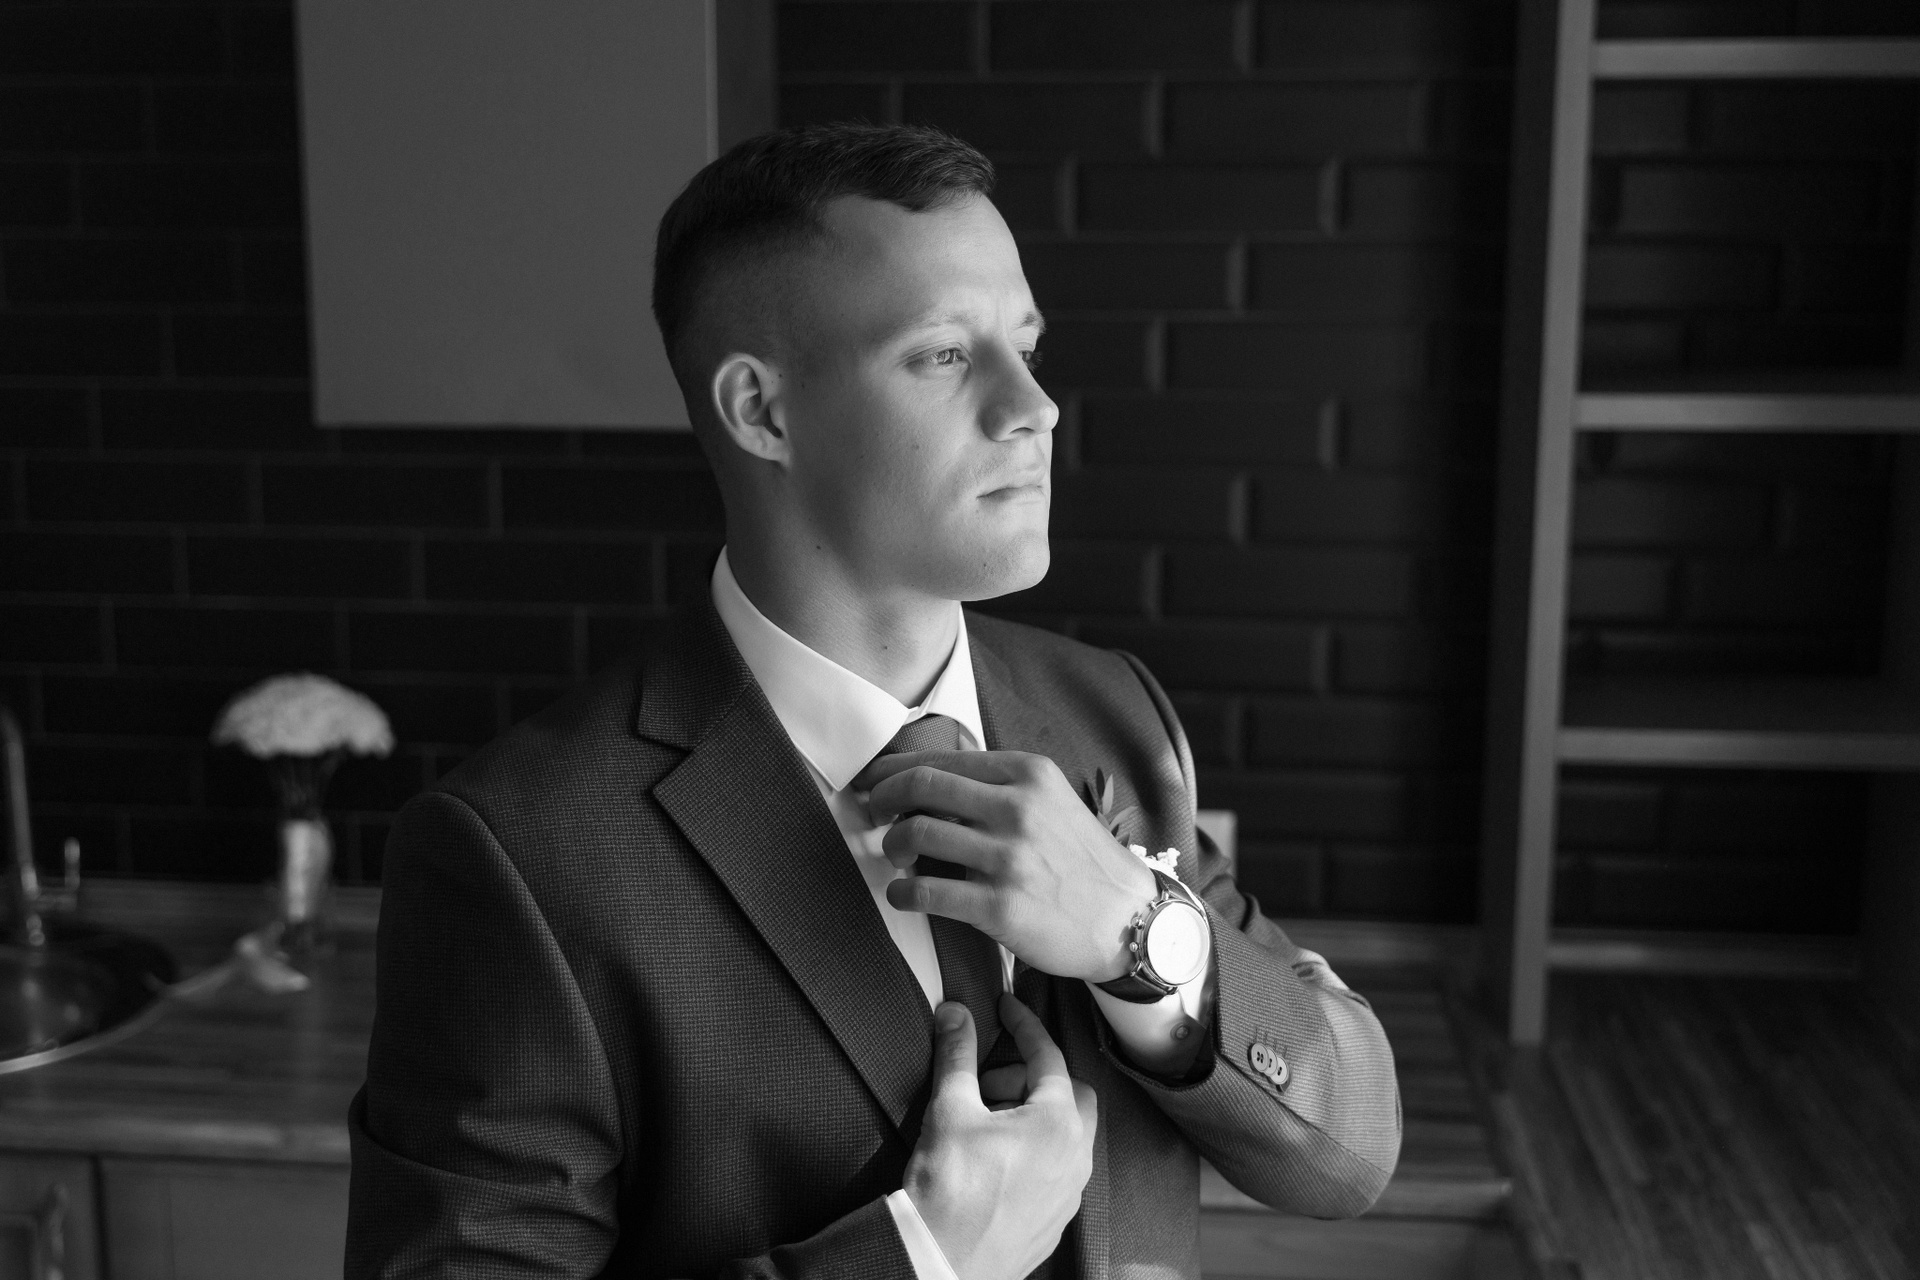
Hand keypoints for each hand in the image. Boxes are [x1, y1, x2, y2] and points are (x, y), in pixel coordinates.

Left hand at [862, 751, 1156, 981]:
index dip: (895, 769)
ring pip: (916, 834)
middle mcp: (1018, 808)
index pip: (942, 759)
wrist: (1130, 919)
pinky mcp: (1000, 906)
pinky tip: (903, 895)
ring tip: (895, 857)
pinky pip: (926, 892)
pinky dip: (902, 892)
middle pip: (920, 786)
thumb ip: (1001, 784)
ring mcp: (1009, 857)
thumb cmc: (1084, 861)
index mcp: (1029, 774)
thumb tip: (935, 771)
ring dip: (891, 846)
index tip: (875, 780)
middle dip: (883, 798)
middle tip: (873, 812)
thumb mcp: (1053, 801)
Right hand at [904, 996, 1096, 1279]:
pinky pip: (1058, 1170)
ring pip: (1067, 1134)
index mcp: (1057, 1122)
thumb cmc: (949, 1189)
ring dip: (1034, 1115)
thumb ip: (957, 1055)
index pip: (1047, 1055)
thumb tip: (955, 1015)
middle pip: (1069, 1093)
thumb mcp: (950, 1109)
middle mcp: (1076, 1156)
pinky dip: (1036, 1152)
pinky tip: (996, 1159)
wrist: (941, 1261)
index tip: (1007, 1008)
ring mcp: (1070, 1192)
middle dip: (1031, 1077)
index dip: (1024, 1024)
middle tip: (988, 1082)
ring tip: (987, 1122)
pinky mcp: (1057, 1220)